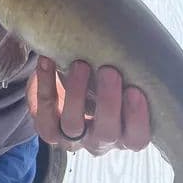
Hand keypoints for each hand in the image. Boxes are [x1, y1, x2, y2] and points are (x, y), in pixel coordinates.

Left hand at [26, 55, 150, 155]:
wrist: (65, 85)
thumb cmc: (102, 82)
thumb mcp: (120, 81)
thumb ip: (130, 72)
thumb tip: (137, 41)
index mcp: (125, 134)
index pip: (137, 138)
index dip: (137, 119)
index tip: (136, 90)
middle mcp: (100, 141)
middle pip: (106, 133)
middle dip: (108, 102)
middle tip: (109, 71)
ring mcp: (72, 138)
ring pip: (73, 124)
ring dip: (77, 94)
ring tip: (80, 65)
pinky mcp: (48, 130)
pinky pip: (45, 111)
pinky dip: (45, 84)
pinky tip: (47, 61)